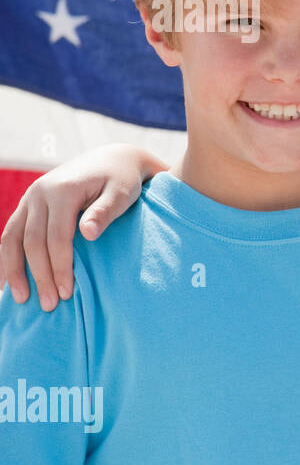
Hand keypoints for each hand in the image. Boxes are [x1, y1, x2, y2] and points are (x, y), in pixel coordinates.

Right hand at [0, 143, 163, 309]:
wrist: (113, 159)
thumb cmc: (123, 180)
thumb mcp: (122, 193)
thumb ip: (105, 212)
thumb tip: (87, 234)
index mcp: (62, 190)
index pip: (56, 237)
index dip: (59, 267)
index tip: (66, 294)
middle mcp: (39, 193)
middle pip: (31, 242)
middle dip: (38, 275)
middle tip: (48, 306)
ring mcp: (30, 198)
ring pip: (11, 238)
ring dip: (13, 270)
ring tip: (20, 299)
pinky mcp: (28, 204)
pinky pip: (10, 234)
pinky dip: (7, 257)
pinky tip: (8, 281)